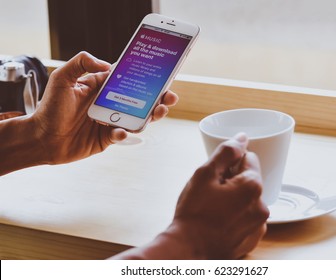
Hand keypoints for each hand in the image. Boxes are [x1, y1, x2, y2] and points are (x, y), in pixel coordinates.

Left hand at [31, 51, 177, 164]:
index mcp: (101, 88)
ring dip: (151, 115)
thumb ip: (80, 63)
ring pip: (137, 117)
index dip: (144, 77)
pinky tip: (120, 132)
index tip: (160, 75)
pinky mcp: (107, 138)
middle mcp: (109, 104)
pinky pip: (122, 135)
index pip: (128, 79)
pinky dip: (124, 133)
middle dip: (157, 98)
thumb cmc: (49, 108)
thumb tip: (106, 65)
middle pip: (139, 100)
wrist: (42, 139)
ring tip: (159, 112)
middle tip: (170, 96)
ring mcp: (110, 121)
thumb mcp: (61, 79)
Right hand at [168, 133, 269, 258]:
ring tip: (214, 209)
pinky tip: (220, 221)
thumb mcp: (205, 174)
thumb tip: (242, 137)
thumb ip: (226, 152)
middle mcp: (261, 205)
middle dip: (233, 181)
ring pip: (248, 199)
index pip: (249, 158)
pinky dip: (237, 216)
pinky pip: (248, 218)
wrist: (188, 249)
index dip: (230, 163)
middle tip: (211, 192)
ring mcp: (258, 224)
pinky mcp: (252, 238)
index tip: (216, 175)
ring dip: (235, 199)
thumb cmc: (194, 212)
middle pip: (249, 180)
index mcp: (252, 185)